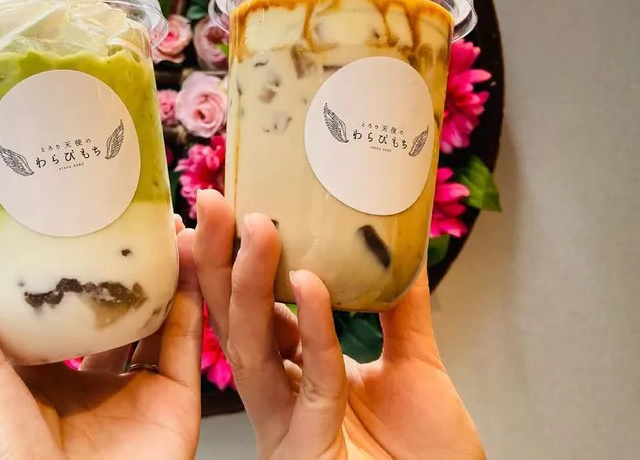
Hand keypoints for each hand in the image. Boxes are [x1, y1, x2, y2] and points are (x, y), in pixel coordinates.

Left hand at [0, 214, 201, 459]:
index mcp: (30, 377)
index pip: (51, 304)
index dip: (63, 257)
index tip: (73, 208)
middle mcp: (83, 385)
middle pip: (109, 311)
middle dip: (122, 264)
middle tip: (134, 212)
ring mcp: (131, 397)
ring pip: (156, 323)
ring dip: (166, 274)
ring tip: (170, 224)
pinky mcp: (173, 408)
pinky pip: (188, 348)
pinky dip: (194, 304)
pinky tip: (192, 261)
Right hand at [190, 189, 485, 459]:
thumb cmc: (425, 455)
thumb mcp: (413, 364)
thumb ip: (399, 308)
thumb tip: (396, 244)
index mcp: (294, 377)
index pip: (250, 311)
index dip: (230, 263)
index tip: (225, 212)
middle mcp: (279, 398)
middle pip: (233, 322)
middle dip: (218, 260)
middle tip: (214, 204)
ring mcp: (286, 425)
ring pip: (251, 347)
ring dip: (249, 283)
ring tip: (255, 228)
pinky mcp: (308, 448)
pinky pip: (312, 379)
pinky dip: (312, 328)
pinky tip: (310, 284)